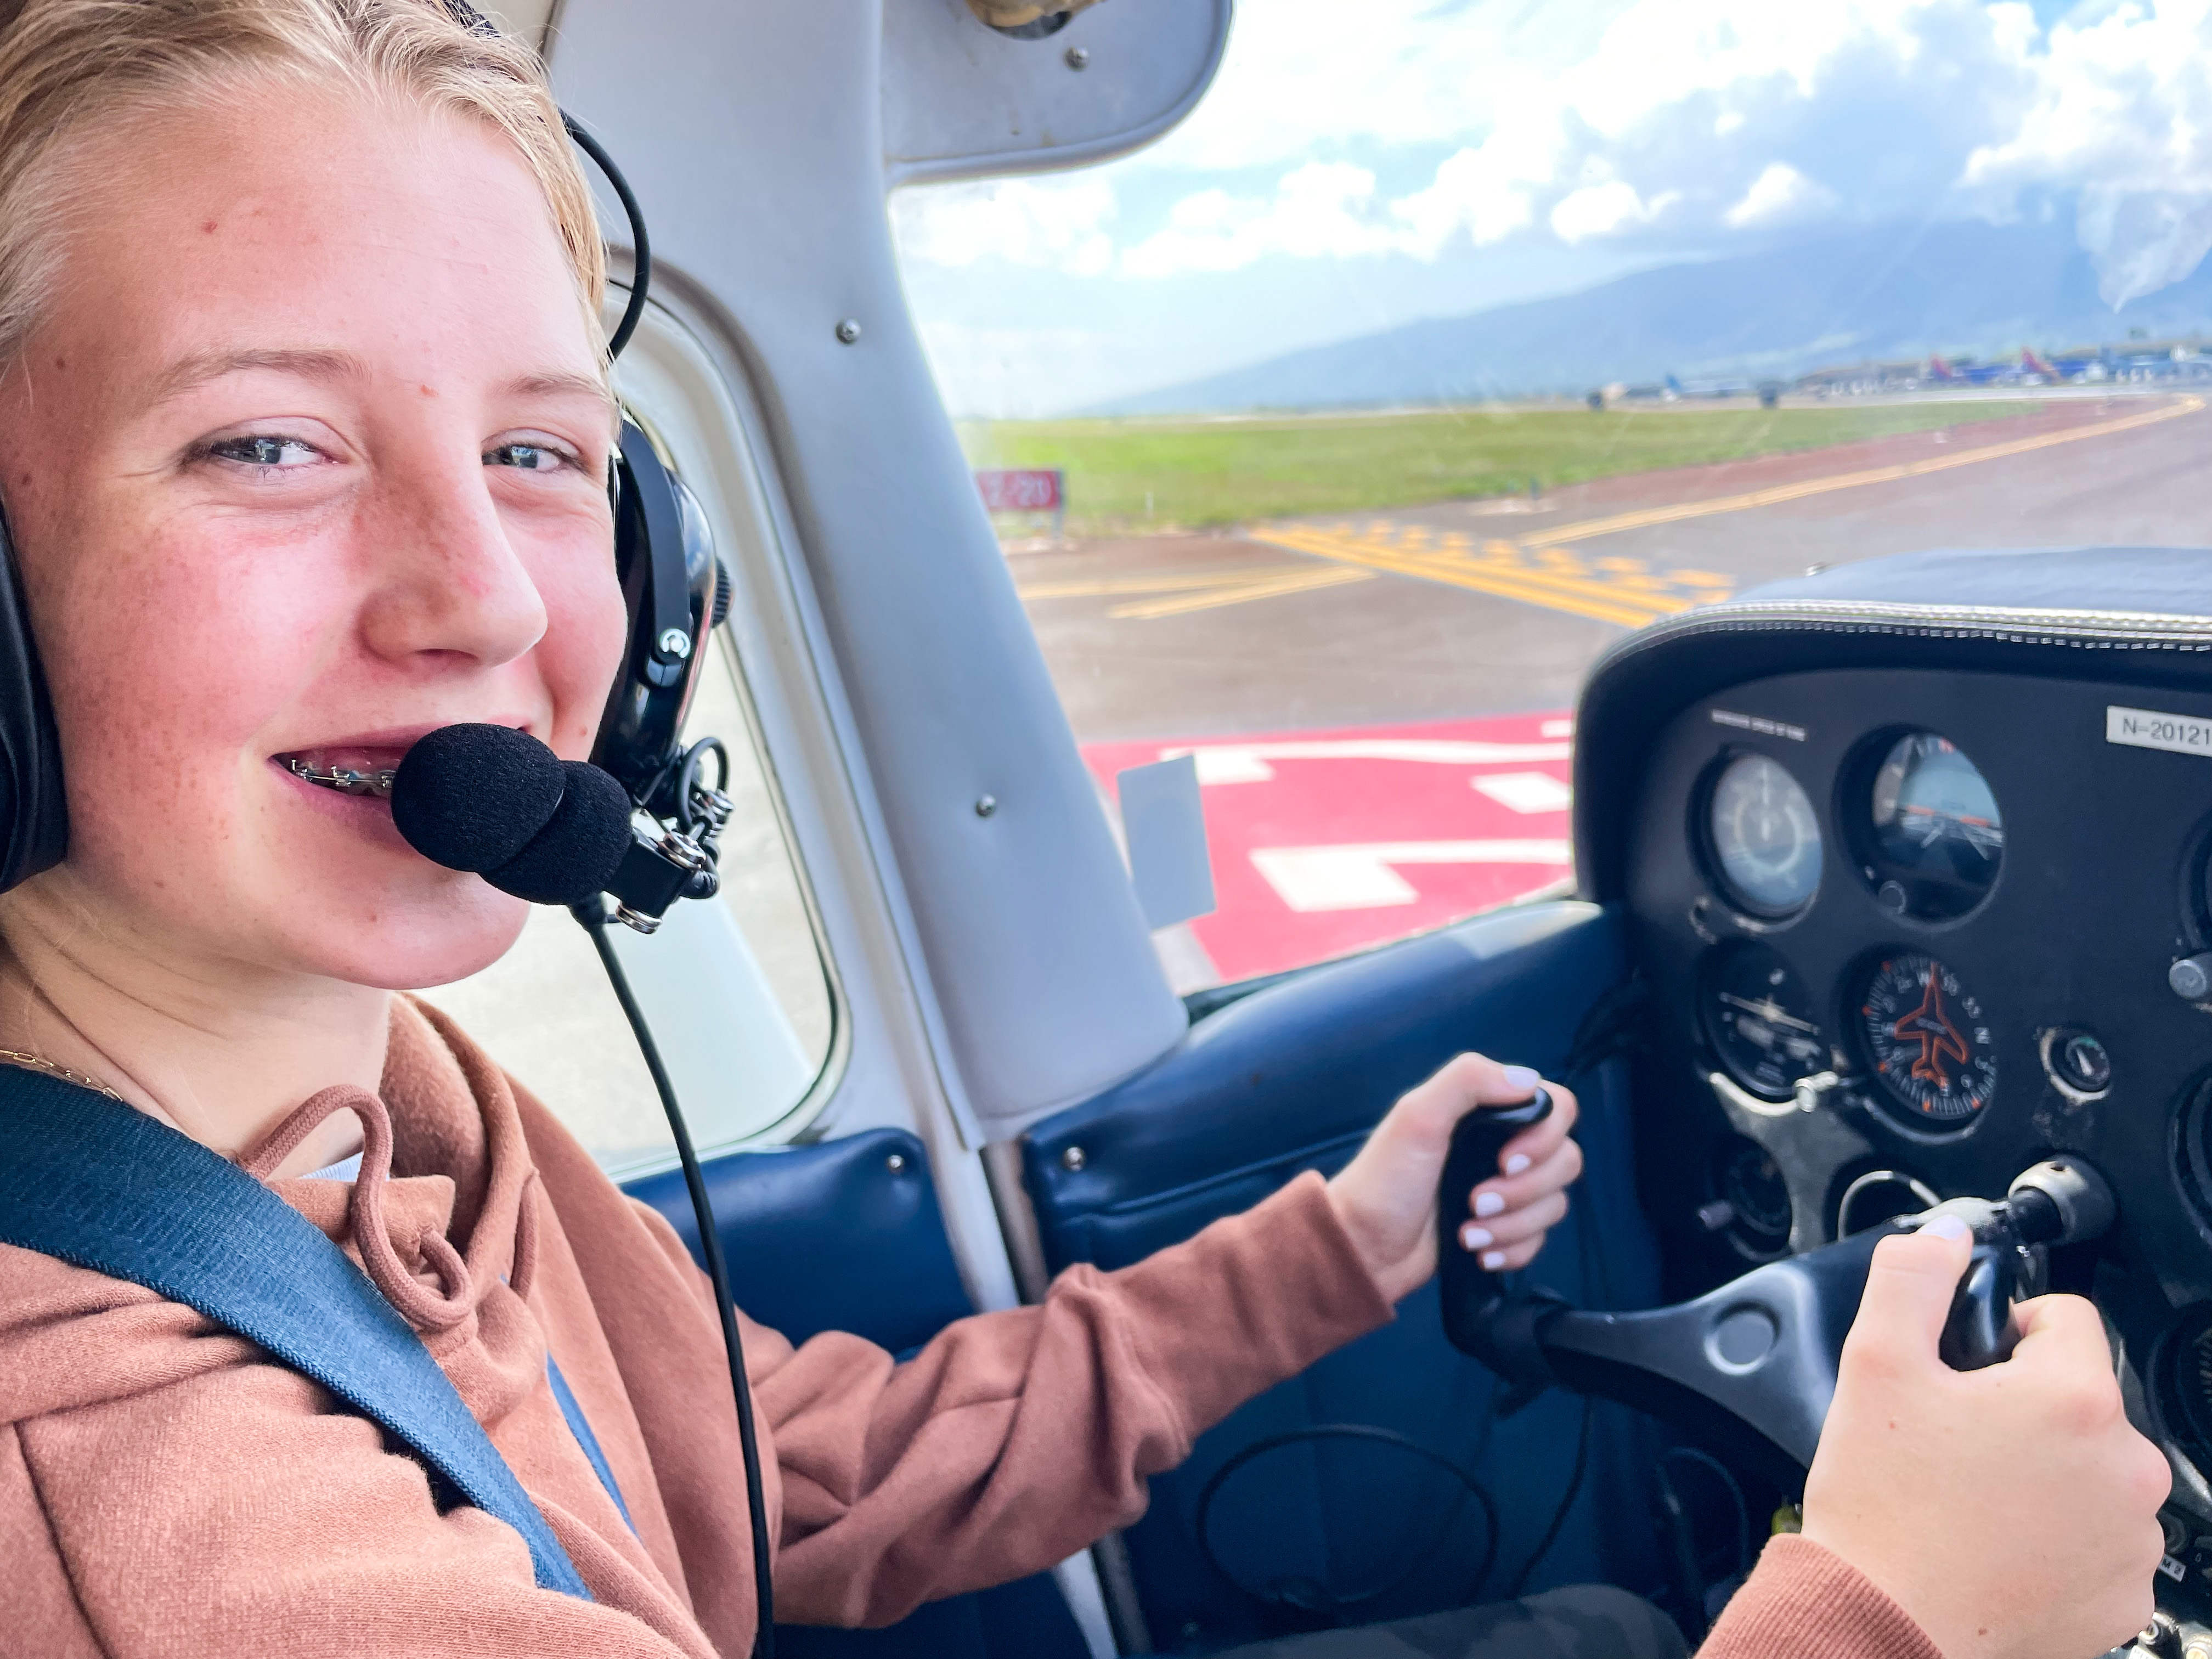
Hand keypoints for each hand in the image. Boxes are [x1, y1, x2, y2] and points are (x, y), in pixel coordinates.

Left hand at [1325, 1052, 1580, 1304]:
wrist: (1362, 1250)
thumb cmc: (1381, 1182)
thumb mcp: (1416, 1118)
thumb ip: (1467, 1081)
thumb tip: (1528, 1079)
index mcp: (1485, 1111)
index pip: (1556, 1107)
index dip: (1545, 1136)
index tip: (1507, 1160)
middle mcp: (1501, 1145)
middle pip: (1565, 1160)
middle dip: (1525, 1190)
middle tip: (1475, 1201)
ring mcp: (1504, 1189)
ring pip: (1554, 1204)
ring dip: (1515, 1225)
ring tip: (1468, 1232)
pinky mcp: (1503, 1228)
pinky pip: (1539, 1239)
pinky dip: (1513, 1249)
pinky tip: (1478, 1251)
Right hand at [1802, 1218, 2169, 1658]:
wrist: (1883, 1623)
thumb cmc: (1883, 1506)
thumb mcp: (1875, 1362)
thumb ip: (1913, 1278)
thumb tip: (1948, 1237)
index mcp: (2075, 1399)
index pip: (2066, 1317)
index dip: (2004, 1332)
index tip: (1966, 1372)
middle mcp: (2126, 1469)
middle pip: (2080, 1398)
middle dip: (2024, 1407)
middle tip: (1955, 1441)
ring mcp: (2132, 1540)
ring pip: (2092, 1469)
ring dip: (2045, 1471)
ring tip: (1973, 1497)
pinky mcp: (2124, 1597)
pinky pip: (2099, 1539)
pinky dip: (2057, 1536)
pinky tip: (1997, 1543)